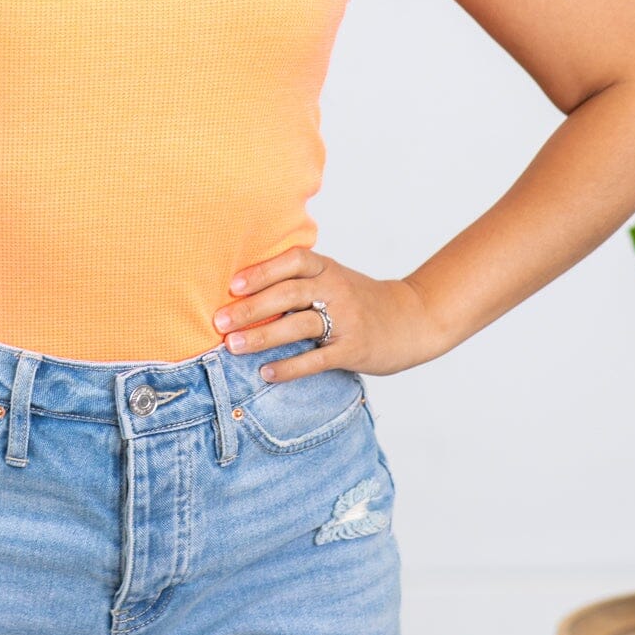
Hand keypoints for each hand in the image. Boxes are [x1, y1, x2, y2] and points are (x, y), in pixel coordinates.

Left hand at [212, 248, 442, 382]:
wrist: (414, 319)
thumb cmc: (361, 300)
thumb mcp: (334, 279)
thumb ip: (300, 280)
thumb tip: (244, 291)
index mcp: (327, 268)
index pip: (292, 261)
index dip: (262, 271)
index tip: (232, 286)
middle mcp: (336, 289)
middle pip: (288, 293)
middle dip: (250, 308)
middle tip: (219, 321)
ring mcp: (346, 319)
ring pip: (299, 325)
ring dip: (262, 336)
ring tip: (232, 346)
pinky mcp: (354, 349)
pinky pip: (317, 358)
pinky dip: (290, 367)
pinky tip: (266, 373)